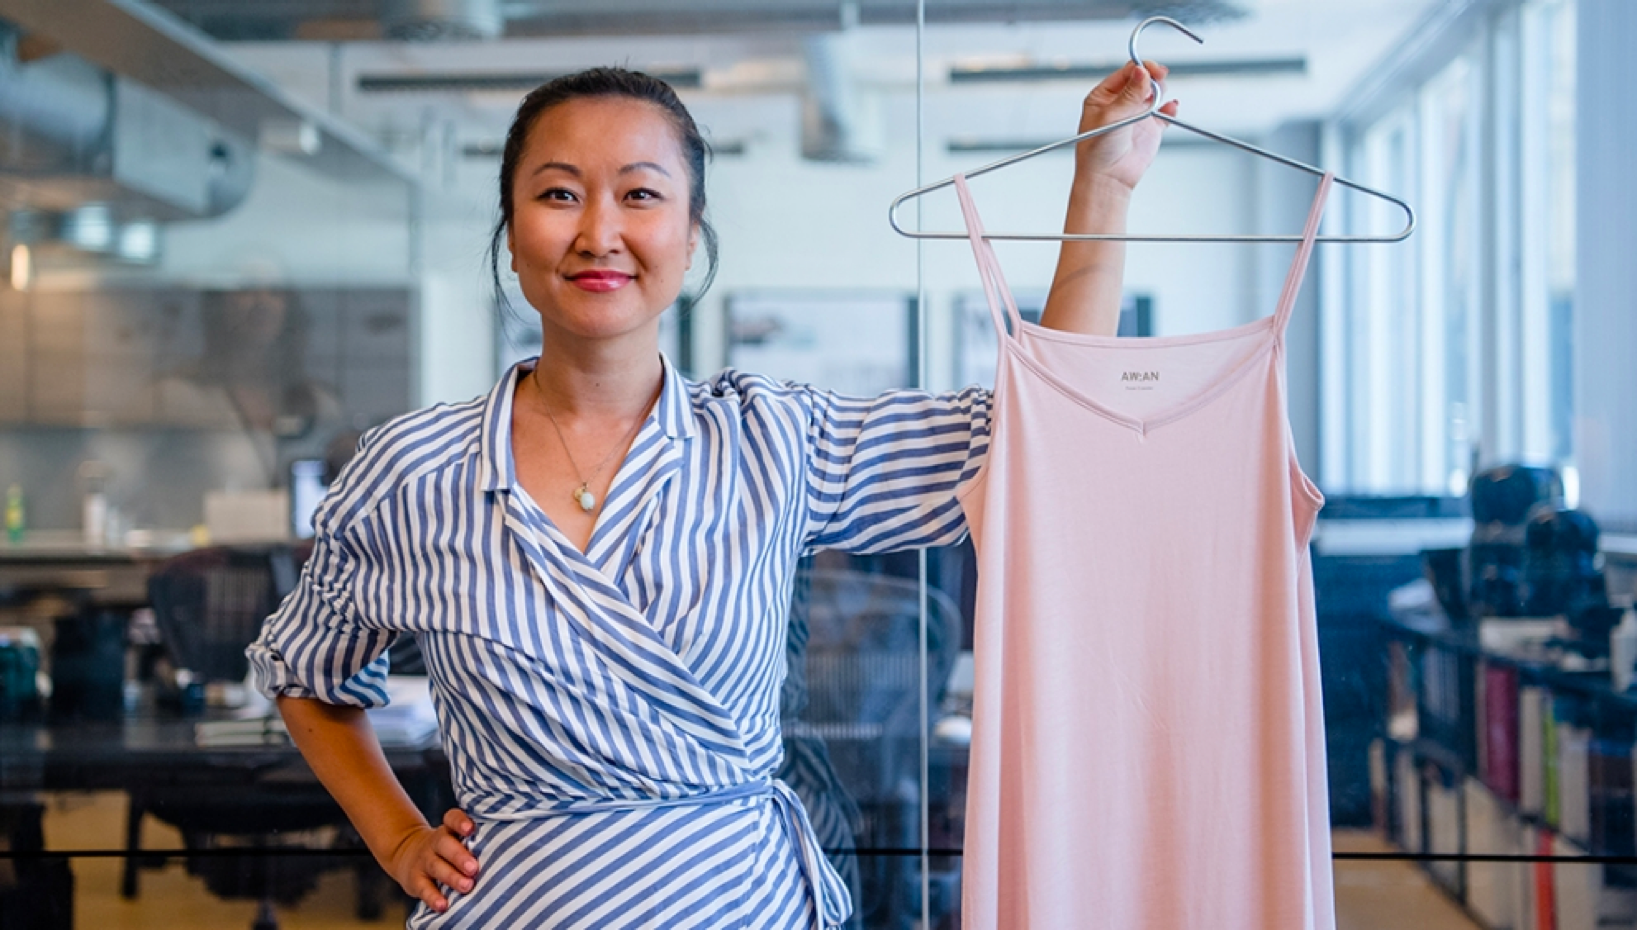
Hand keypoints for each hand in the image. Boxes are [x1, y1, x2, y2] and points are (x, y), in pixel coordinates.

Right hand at [385, 809, 478, 912]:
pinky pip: (423, 888)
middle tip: (474, 868)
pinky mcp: (415, 880)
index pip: (452, 819)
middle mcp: (435, 843)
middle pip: (444, 844)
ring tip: (467, 886)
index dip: (460, 822)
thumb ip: (476, 843)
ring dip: (452, 877)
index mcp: (449, 830)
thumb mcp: (456, 839)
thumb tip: (508, 854)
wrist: (407, 854)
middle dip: (460, 856)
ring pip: (436, 866)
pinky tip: (443, 905)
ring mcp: (423, 860)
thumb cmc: (447, 850)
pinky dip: (433, 897)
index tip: (470, 829)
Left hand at [1073, 60, 1178, 194]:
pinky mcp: (1150, 128)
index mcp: (1104, 96)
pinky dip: (1170, 108)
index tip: (1152, 69)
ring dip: (1160, 91)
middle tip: (1160, 79)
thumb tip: (1141, 71)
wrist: (1108, 180)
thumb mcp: (1111, 117)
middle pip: (1143, 79)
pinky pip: (1165, 113)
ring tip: (1158, 100)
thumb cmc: (1097, 152)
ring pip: (1155, 93)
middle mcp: (1120, 103)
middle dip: (1153, 77)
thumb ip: (1129, 94)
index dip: (1141, 68)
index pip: (1126, 73)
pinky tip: (1171, 107)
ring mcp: (1136, 114)